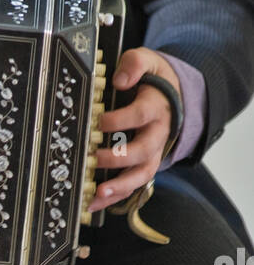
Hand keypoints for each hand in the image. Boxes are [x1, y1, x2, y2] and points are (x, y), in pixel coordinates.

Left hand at [89, 48, 180, 212]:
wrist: (171, 96)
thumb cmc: (152, 79)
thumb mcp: (147, 61)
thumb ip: (134, 64)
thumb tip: (120, 80)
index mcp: (156, 107)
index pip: (141, 115)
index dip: (120, 120)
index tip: (99, 121)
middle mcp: (157, 134)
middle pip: (143, 151)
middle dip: (119, 157)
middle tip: (96, 158)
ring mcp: (151, 153)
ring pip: (141, 175)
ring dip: (120, 186)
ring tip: (98, 193)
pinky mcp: (143, 166)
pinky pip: (131, 186)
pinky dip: (113, 197)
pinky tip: (92, 203)